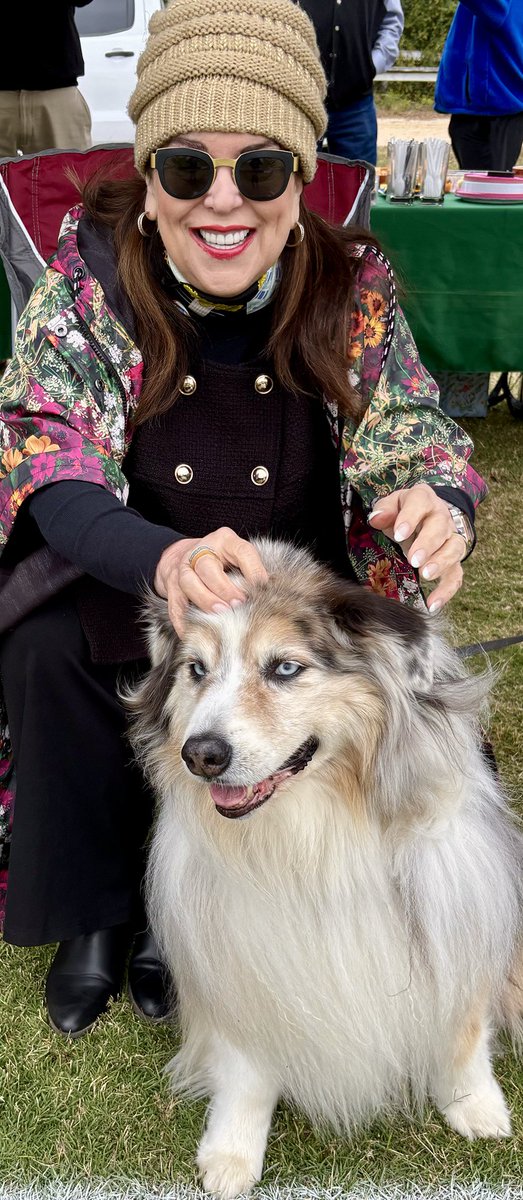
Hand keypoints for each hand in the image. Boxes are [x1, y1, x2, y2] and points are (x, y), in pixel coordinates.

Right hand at [154, 527, 267, 635]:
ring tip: (220, 613)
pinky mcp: (172, 587)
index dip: (253, 570)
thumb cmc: (222, 559)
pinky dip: (182, 620)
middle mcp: (200, 552)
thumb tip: (270, 590)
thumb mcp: (240, 556)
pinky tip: (192, 632)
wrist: (188, 555)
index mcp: (224, 540)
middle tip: (238, 603)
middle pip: (207, 567)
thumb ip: (253, 570)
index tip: (262, 587)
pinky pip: (175, 605)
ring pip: (188, 583)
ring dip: (205, 600)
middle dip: (223, 588)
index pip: (242, 551)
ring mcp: (182, 568)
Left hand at [367, 483, 468, 611]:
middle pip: (440, 528)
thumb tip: (376, 518)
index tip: (399, 535)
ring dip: (441, 563)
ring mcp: (450, 538)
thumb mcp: (391, 505)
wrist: (425, 515)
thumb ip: (384, 510)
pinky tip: (433, 604)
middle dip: (428, 545)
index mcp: (424, 499)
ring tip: (425, 576)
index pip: (420, 502)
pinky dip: (447, 590)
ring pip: (454, 549)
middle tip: (414, 560)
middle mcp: (442, 517)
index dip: (411, 518)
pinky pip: (456, 575)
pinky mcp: (453, 559)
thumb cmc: (403, 511)